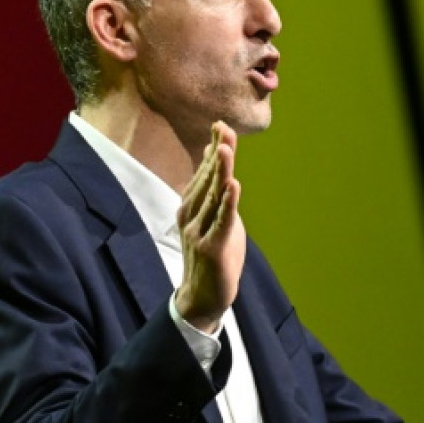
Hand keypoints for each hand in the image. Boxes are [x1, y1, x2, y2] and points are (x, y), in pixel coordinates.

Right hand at [175, 122, 244, 332]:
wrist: (201, 297)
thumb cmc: (210, 255)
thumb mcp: (213, 218)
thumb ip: (215, 191)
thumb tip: (217, 159)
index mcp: (189, 206)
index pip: (203, 173)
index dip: (213, 149)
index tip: (221, 125)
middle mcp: (190, 215)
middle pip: (207, 179)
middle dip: (217, 153)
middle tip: (224, 128)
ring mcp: (199, 231)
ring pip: (212, 196)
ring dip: (220, 171)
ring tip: (226, 149)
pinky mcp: (212, 247)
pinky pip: (221, 222)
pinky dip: (228, 203)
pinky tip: (234, 186)